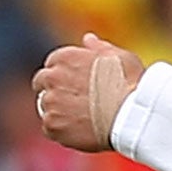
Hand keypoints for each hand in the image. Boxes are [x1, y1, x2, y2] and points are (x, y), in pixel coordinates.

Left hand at [34, 34, 144, 152]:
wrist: (130, 114)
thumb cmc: (130, 84)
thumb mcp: (118, 57)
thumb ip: (98, 48)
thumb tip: (88, 39)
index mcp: (65, 57)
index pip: (52, 64)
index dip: (62, 74)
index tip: (73, 84)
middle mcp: (52, 77)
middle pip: (41, 83)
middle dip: (53, 90)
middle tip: (72, 103)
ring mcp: (50, 102)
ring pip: (45, 107)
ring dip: (57, 111)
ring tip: (80, 119)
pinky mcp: (52, 125)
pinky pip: (49, 128)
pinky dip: (60, 131)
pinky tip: (78, 131)